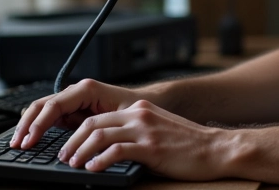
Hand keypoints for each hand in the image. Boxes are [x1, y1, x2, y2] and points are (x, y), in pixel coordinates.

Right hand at [10, 78, 140, 149]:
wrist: (144, 103)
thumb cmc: (134, 108)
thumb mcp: (116, 117)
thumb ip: (95, 126)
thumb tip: (75, 141)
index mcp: (87, 89)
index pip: (54, 105)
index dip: (38, 124)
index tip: (28, 141)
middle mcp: (78, 91)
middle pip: (43, 104)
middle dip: (27, 123)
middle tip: (16, 144)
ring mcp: (74, 99)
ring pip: (43, 108)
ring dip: (29, 124)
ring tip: (18, 142)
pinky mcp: (73, 109)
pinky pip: (50, 114)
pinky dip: (37, 125)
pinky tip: (30, 136)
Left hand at [54, 99, 227, 179]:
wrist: (214, 148)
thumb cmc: (187, 145)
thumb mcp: (157, 130)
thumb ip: (135, 132)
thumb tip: (108, 147)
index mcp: (140, 109)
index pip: (99, 116)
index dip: (78, 131)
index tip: (68, 146)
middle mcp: (140, 114)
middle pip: (94, 122)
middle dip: (73, 141)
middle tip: (63, 156)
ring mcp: (145, 129)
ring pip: (100, 134)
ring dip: (81, 151)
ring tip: (72, 164)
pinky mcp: (150, 146)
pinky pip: (117, 150)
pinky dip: (100, 160)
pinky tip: (92, 170)